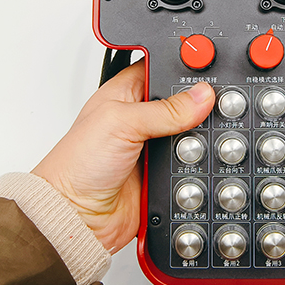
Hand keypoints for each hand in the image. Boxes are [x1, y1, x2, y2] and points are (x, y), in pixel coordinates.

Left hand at [32, 60, 214, 253]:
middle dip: (197, 103)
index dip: (183, 66)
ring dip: (197, 136)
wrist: (78, 217)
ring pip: (192, 131)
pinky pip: (192, 160)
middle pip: (183, 99)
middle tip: (207, 108)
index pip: (162, 67)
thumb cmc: (77, 166)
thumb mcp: (121, 123)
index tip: (206, 69)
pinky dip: (198, 161)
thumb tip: (201, 96)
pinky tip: (196, 159)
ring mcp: (154, 144)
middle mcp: (141, 116)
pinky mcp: (164, 170)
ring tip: (195, 138)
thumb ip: (164, 109)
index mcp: (126, 93)